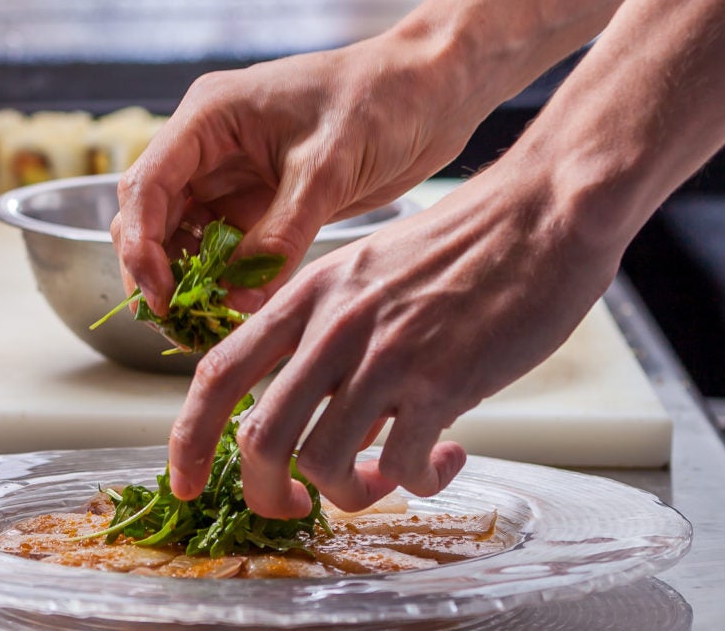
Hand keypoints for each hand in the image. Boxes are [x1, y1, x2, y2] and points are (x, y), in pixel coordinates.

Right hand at [112, 31, 484, 317]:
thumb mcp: (327, 169)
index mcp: (210, 116)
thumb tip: (239, 298)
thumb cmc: (381, 101)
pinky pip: (225, 245)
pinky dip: (223, 278)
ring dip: (187, 277)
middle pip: (152, 212)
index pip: (147, 183)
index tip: (159, 296)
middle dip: (155, 267)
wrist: (433, 91)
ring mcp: (233, 173)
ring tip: (202, 323)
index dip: (141, 244)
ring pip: (183, 234)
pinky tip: (235, 308)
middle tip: (176, 321)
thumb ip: (280, 235)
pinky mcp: (261, 200)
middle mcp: (210, 144)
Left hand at [167, 166, 620, 513]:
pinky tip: (448, 457)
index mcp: (306, 295)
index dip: (188, 437)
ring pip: (325, 462)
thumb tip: (318, 406)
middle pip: (259, 437)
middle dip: (266, 493)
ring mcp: (384, 355)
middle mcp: (332, 326)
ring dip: (354, 493)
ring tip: (390, 478)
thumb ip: (332, 332)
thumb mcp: (369, 273)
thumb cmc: (464, 244)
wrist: (540, 214)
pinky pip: (404, 466)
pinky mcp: (441, 382)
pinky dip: (420, 482)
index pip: (217, 371)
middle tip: (298, 509)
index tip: (185, 481)